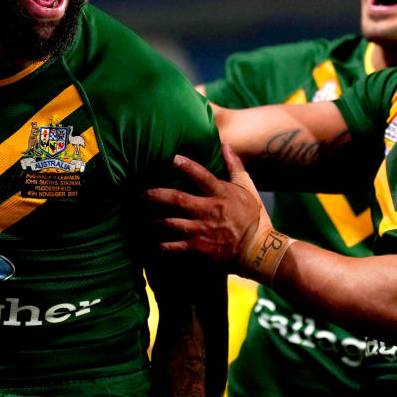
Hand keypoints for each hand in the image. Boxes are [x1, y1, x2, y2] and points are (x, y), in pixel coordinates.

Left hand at [145, 144, 293, 284]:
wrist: (259, 252)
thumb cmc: (253, 218)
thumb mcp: (247, 189)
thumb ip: (234, 166)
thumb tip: (226, 144)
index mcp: (221, 194)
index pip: (202, 176)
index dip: (187, 166)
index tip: (172, 158)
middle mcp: (208, 211)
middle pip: (176, 200)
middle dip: (154, 195)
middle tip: (137, 193)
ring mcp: (201, 232)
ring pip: (169, 223)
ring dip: (152, 220)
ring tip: (139, 216)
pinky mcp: (197, 249)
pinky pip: (172, 247)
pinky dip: (159, 245)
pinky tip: (150, 242)